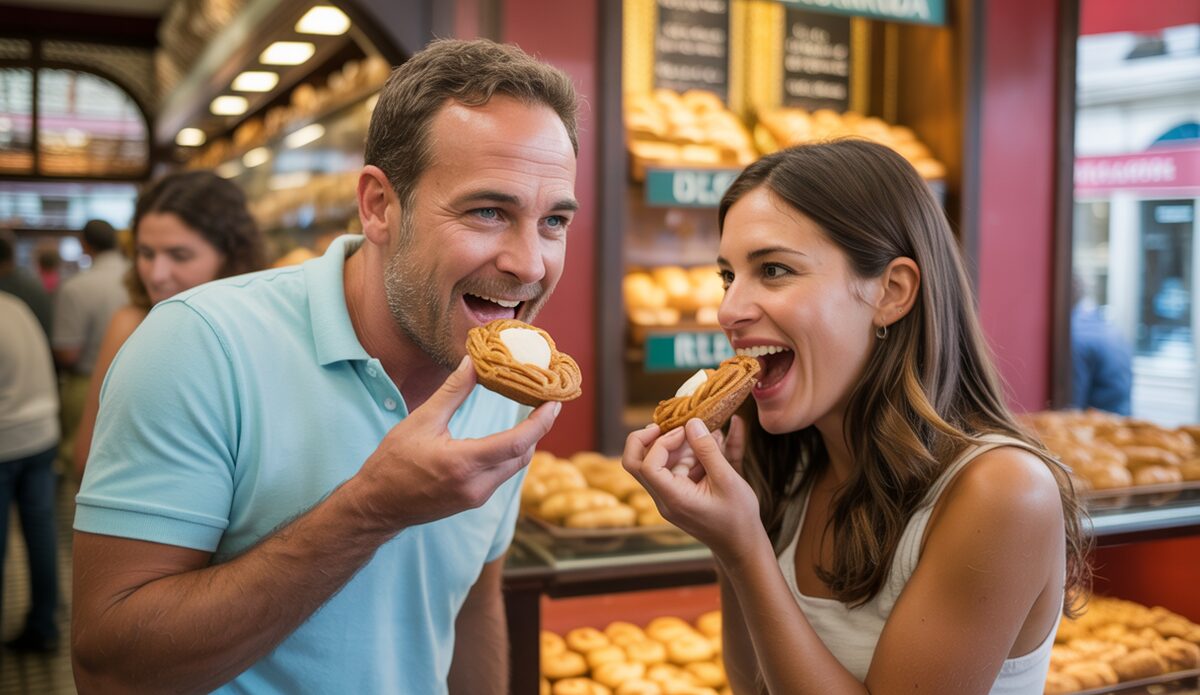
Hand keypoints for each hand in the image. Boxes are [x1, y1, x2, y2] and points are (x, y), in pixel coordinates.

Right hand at [355, 356, 560, 529]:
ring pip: (514, 467)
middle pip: (523, 455)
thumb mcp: (421, 421)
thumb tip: (473, 362)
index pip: (517, 443)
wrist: (377, 506)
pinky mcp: (473, 502)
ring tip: (531, 415)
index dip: (540, 422)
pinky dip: (509, 455)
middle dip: (538, 429)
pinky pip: (502, 475)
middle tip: (545, 402)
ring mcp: (476, 497)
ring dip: (524, 442)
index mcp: (463, 463)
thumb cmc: (392, 462)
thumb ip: (452, 392)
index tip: (554, 402)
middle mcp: (476, 485)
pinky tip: (507, 437)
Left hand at [622, 416, 760, 556]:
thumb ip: (708, 451)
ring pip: (655, 463)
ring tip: (705, 435)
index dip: (661, 442)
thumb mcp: (727, 480)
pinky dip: (687, 455)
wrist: (742, 546)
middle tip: (670, 424)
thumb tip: (692, 423)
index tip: (684, 431)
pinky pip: (673, 469)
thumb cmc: (738, 517)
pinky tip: (712, 443)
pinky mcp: (678, 494)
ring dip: (675, 446)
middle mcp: (664, 499)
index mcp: (674, 499)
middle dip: (649, 439)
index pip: (647, 465)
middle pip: (636, 464)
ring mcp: (669, 497)